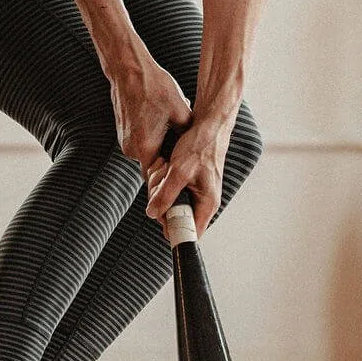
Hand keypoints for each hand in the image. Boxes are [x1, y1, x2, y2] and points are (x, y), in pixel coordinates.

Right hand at [108, 47, 192, 170]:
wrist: (129, 70)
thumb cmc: (153, 88)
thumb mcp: (180, 111)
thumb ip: (187, 134)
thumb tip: (196, 146)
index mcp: (145, 148)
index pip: (159, 178)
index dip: (173, 179)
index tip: (185, 177)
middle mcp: (131, 148)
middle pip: (153, 167)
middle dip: (169, 163)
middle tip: (186, 157)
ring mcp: (125, 140)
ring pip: (148, 154)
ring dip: (161, 150)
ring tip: (176, 136)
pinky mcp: (124, 131)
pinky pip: (141, 143)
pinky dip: (153, 141)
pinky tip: (164, 126)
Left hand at [144, 115, 231, 231]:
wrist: (208, 127)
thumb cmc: (200, 146)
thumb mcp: (179, 171)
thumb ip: (166, 195)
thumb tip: (153, 213)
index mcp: (207, 204)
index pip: (190, 233)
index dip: (173, 229)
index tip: (161, 215)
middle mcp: (203, 202)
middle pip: (175, 218)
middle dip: (162, 203)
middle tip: (159, 184)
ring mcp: (196, 194)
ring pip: (170, 203)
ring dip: (160, 189)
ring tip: (163, 170)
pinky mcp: (189, 185)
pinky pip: (171, 191)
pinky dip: (163, 181)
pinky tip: (164, 167)